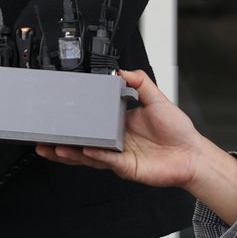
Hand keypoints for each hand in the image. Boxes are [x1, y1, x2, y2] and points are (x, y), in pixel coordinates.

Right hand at [35, 69, 236, 225]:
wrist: (192, 154)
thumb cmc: (178, 131)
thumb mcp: (157, 98)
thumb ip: (139, 81)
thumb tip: (121, 70)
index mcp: (119, 124)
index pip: (91, 122)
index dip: (74, 122)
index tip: (59, 114)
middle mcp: (115, 141)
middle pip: (82, 143)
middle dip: (61, 142)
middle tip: (44, 138)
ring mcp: (118, 156)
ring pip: (88, 155)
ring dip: (70, 152)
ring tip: (54, 147)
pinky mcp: (126, 167)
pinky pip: (106, 161)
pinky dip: (94, 155)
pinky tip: (84, 150)